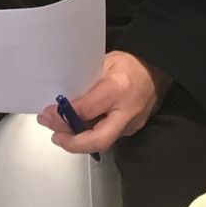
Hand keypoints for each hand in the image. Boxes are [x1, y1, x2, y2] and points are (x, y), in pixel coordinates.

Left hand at [37, 51, 168, 154]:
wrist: (157, 70)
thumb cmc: (129, 63)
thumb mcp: (103, 63)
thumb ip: (85, 82)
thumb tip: (60, 99)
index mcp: (118, 88)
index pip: (88, 109)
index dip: (64, 115)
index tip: (48, 113)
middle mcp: (127, 112)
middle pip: (99, 139)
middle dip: (73, 143)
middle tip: (55, 136)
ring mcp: (132, 124)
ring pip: (102, 142)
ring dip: (78, 140)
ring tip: (59, 131)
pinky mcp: (132, 130)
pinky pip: (107, 136)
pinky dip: (89, 135)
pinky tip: (76, 129)